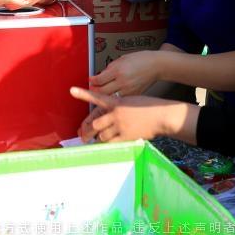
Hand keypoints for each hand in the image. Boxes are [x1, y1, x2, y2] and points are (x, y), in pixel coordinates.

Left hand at [70, 87, 187, 141]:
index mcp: (117, 102)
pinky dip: (110, 144)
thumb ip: (119, 106)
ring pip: (102, 136)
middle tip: (86, 135)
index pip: (97, 98)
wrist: (162, 115)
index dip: (83, 94)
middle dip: (92, 130)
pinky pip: (111, 143)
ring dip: (102, 138)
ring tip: (107, 137)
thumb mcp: (132, 100)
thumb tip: (109, 115)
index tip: (71, 90)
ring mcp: (121, 125)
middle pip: (95, 124)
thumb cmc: (149, 107)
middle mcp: (116, 113)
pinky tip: (113, 142)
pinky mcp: (126, 136)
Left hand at [88, 50, 160, 96]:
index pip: (99, 79)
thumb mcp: (122, 59)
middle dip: (95, 90)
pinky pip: (120, 99)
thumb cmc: (140, 59)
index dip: (92, 80)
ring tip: (103, 92)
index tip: (91, 80)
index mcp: (118, 70)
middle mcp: (122, 81)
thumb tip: (100, 76)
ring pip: (110, 98)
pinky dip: (115, 98)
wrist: (156, 65)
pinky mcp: (134, 96)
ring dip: (104, 96)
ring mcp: (128, 90)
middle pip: (102, 91)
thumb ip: (110, 68)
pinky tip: (114, 95)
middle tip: (94, 88)